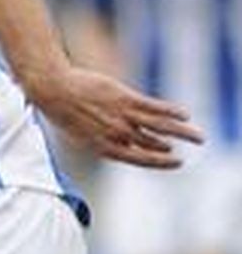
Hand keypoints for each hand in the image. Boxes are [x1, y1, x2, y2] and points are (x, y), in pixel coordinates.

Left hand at [30, 64, 202, 168]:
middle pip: (153, 144)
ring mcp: (122, 116)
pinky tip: (185, 115)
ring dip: (183, 132)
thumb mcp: (81, 135)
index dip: (160, 162)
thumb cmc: (64, 113)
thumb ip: (104, 142)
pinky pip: (154, 107)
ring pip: (160, 127)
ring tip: (199, 137)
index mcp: (104, 147)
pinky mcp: (125, 98)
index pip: (139, 159)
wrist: (54, 91)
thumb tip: (123, 147)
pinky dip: (171, 111)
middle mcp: (116, 135)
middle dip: (172, 148)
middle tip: (188, 149)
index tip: (177, 162)